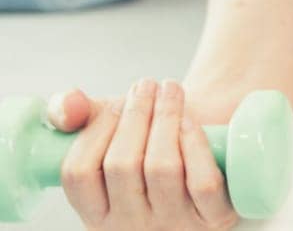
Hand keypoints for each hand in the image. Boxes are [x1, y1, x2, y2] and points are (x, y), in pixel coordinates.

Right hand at [49, 80, 237, 229]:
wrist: (212, 153)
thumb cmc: (151, 142)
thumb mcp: (110, 131)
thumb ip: (74, 113)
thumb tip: (70, 104)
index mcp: (98, 215)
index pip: (78, 174)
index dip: (95, 130)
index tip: (117, 101)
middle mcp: (131, 227)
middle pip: (123, 166)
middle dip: (136, 115)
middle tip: (147, 84)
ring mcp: (174, 225)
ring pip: (163, 169)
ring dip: (166, 119)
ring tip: (170, 90)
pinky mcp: (215, 218)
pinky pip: (203, 182)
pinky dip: (196, 145)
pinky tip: (191, 122)